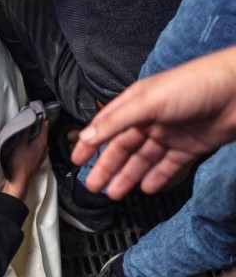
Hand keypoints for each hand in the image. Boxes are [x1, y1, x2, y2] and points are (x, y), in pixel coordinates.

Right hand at [2, 121, 48, 199]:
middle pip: (43, 131)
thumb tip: (29, 118)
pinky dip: (33, 140)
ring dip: (34, 133)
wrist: (18, 179)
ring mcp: (42, 153)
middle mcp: (45, 147)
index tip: (34, 110)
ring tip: (26, 128)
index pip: (46, 124)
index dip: (40, 116)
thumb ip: (25, 130)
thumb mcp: (19, 143)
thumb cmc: (18, 162)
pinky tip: (26, 140)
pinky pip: (37, 144)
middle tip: (28, 117)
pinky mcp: (37, 158)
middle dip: (36, 124)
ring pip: (40, 138)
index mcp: (42, 142)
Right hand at [72, 46, 235, 198]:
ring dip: (128, 176)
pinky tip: (147, 188)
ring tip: (115, 193)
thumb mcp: (148, 101)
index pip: (106, 126)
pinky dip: (157, 177)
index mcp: (137, 103)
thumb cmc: (198, 83)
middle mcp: (151, 118)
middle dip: (107, 167)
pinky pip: (168, 166)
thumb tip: (88, 135)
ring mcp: (171, 133)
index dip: (90, 144)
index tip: (77, 160)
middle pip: (123, 148)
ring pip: (143, 160)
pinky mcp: (190, 146)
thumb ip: (116, 121)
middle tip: (93, 185)